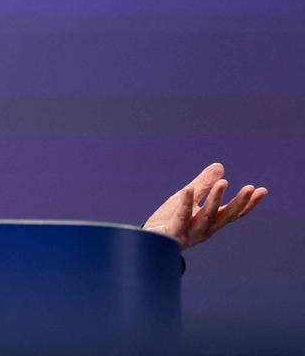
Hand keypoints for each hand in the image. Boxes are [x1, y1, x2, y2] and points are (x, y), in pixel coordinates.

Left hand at [142, 163, 266, 250]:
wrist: (148, 242)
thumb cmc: (170, 219)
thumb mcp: (187, 198)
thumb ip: (203, 184)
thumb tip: (220, 167)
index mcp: (210, 222)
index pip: (233, 213)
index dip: (248, 203)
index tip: (262, 190)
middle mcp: (204, 229)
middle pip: (224, 216)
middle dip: (238, 202)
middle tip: (250, 188)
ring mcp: (189, 233)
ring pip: (205, 216)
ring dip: (215, 200)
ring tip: (224, 182)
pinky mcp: (172, 233)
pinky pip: (180, 217)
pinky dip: (185, 204)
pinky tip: (188, 188)